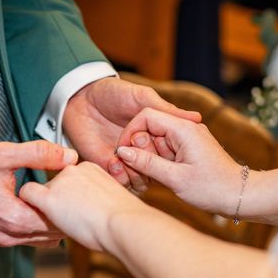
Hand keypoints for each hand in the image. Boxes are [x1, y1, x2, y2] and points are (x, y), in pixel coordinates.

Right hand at [0, 140, 77, 246]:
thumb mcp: (1, 154)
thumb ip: (38, 154)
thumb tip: (68, 156)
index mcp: (13, 218)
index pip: (57, 220)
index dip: (69, 203)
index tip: (74, 187)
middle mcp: (9, 234)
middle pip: (53, 232)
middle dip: (64, 213)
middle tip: (72, 192)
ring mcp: (4, 239)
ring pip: (43, 237)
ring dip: (52, 220)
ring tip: (57, 198)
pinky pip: (29, 236)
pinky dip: (40, 224)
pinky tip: (41, 205)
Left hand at [19, 162, 144, 251]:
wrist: (123, 224)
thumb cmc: (123, 220)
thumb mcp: (112, 200)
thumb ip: (97, 197)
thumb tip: (91, 206)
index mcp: (90, 169)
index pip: (70, 178)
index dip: (70, 194)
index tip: (76, 205)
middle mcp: (73, 170)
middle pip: (55, 184)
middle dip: (59, 200)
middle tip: (73, 218)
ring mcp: (60, 183)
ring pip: (43, 191)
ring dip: (48, 206)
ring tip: (68, 223)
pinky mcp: (49, 198)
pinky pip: (28, 194)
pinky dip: (29, 203)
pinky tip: (38, 215)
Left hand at [63, 77, 200, 193]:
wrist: (80, 99)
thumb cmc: (112, 93)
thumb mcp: (141, 97)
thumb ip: (166, 110)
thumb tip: (197, 118)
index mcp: (156, 137)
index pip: (172, 156)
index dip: (169, 154)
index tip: (161, 144)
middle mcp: (144, 153)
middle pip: (158, 173)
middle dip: (152, 165)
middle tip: (140, 150)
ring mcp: (127, 162)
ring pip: (141, 182)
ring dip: (136, 173)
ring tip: (124, 158)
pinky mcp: (108, 169)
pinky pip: (120, 184)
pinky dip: (119, 177)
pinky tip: (113, 162)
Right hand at [115, 108, 241, 215]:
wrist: (241, 196)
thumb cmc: (212, 188)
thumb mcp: (174, 178)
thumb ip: (146, 163)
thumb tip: (123, 152)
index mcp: (183, 129)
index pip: (146, 116)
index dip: (130, 132)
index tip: (124, 153)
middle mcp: (186, 128)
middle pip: (150, 128)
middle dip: (141, 149)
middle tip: (145, 171)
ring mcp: (189, 138)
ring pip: (157, 140)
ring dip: (150, 158)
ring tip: (158, 178)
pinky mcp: (190, 149)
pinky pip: (167, 149)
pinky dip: (160, 162)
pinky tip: (164, 178)